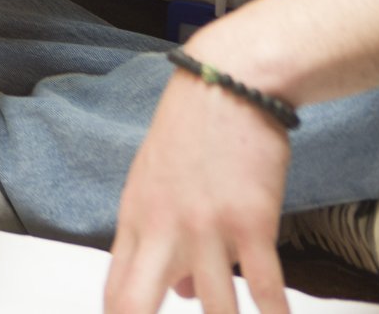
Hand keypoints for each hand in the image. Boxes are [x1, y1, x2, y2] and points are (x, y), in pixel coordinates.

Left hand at [104, 67, 292, 313]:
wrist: (226, 86)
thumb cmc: (192, 133)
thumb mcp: (156, 183)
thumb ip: (160, 240)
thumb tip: (180, 295)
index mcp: (134, 221)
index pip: (115, 292)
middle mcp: (162, 230)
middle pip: (135, 306)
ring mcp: (205, 230)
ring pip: (212, 308)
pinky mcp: (251, 224)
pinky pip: (263, 289)